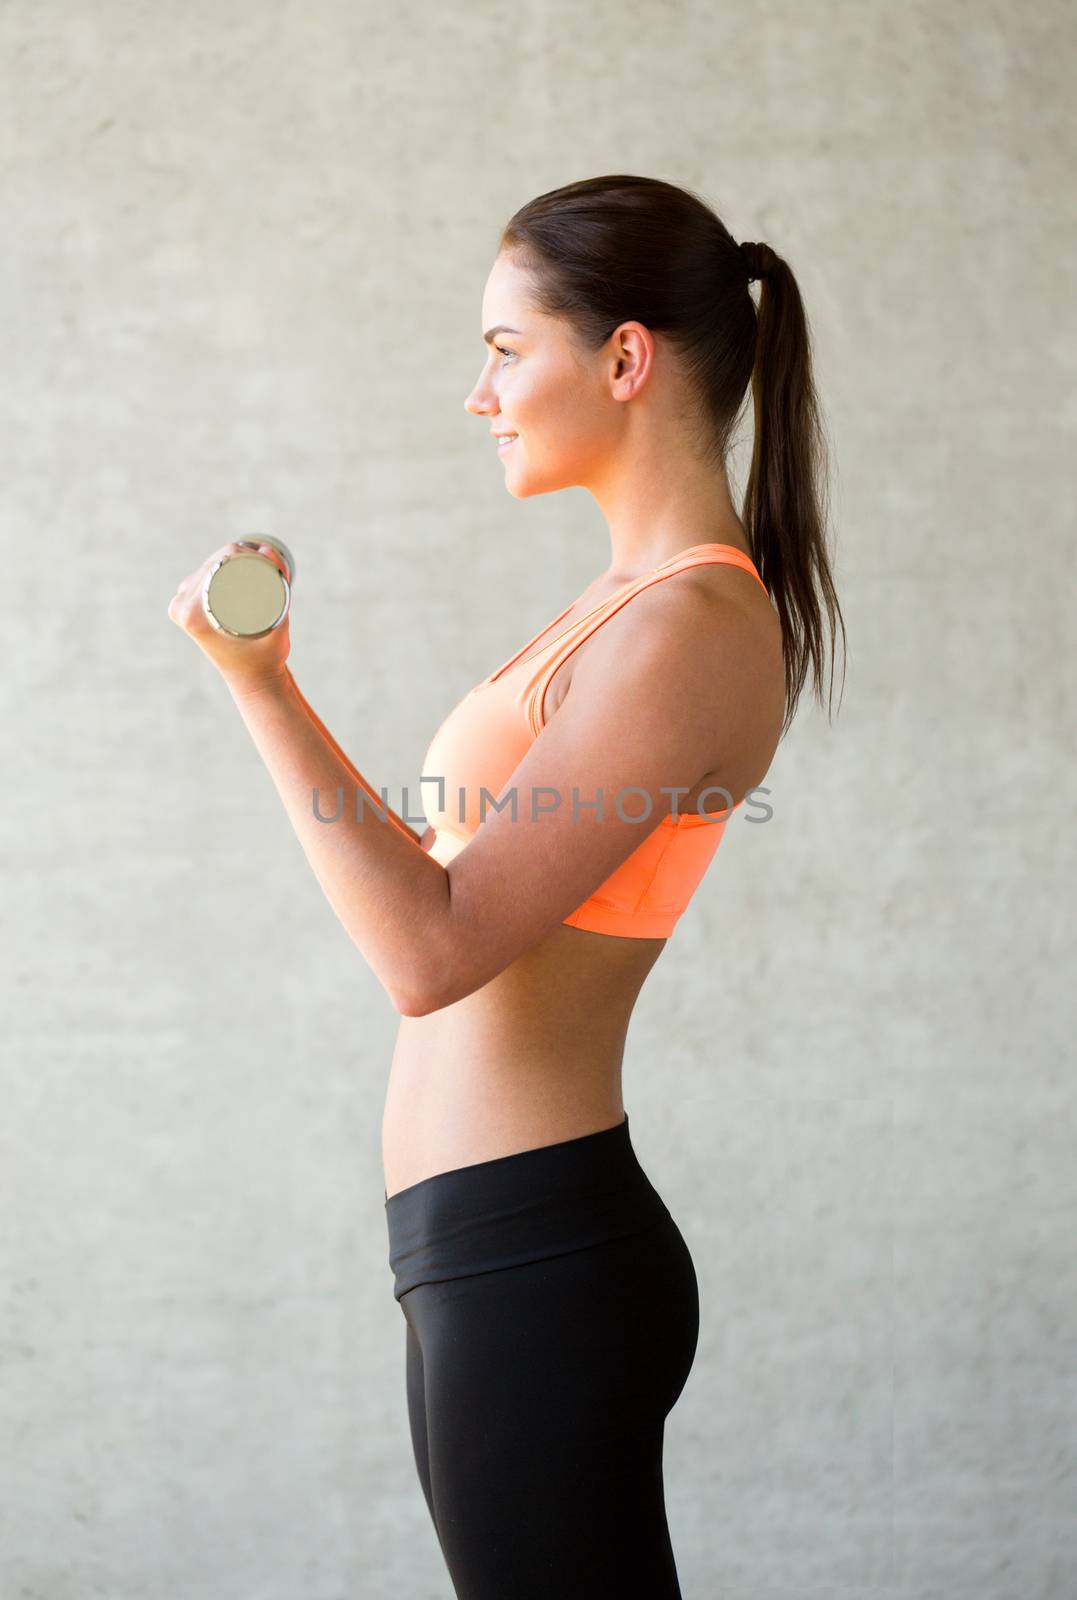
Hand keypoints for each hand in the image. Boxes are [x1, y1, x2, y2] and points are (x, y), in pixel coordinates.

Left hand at [166, 540, 291, 693]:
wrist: (254, 680)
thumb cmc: (265, 656)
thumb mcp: (278, 621)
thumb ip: (278, 585)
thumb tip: (266, 549)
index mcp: (192, 611)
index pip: (223, 559)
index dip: (249, 553)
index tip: (271, 564)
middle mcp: (182, 605)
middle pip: (217, 559)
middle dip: (246, 555)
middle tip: (272, 568)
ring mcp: (183, 603)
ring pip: (214, 563)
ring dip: (238, 560)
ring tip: (263, 571)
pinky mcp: (189, 603)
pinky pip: (210, 572)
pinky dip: (229, 567)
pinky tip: (245, 570)